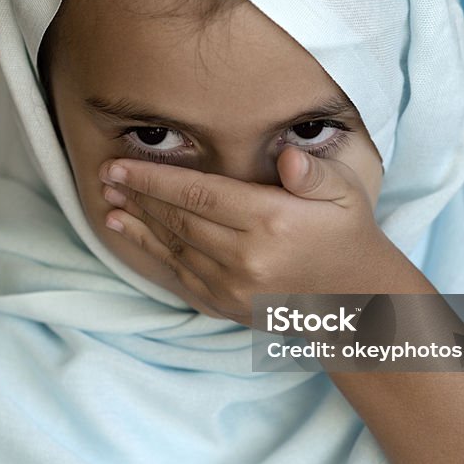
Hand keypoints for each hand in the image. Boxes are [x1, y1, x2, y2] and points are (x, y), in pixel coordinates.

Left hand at [98, 145, 413, 325]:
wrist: (357, 300)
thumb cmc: (347, 233)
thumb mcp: (345, 192)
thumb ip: (313, 172)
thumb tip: (286, 158)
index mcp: (270, 220)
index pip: (198, 193)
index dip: (154, 179)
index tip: (120, 166)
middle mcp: (246, 257)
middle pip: (178, 220)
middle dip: (138, 197)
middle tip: (105, 178)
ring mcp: (234, 287)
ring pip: (173, 249)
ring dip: (138, 226)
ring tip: (110, 205)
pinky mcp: (228, 306)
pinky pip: (181, 276)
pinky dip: (153, 255)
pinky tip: (135, 236)